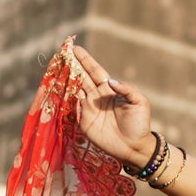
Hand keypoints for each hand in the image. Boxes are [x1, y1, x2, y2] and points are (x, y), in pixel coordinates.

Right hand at [70, 43, 154, 167]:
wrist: (133, 147)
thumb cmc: (139, 123)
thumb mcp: (139, 103)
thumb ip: (127, 89)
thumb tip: (110, 82)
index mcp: (110, 89)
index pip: (95, 71)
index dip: (85, 60)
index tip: (75, 48)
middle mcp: (97, 96)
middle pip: (81, 77)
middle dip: (72, 65)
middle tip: (61, 52)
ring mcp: (88, 108)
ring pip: (74, 89)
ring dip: (65, 78)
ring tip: (56, 66)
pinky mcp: (83, 120)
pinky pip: (72, 107)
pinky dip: (65, 97)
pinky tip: (58, 87)